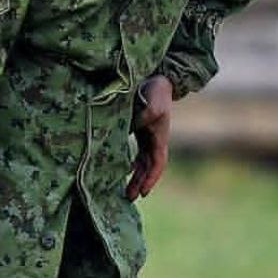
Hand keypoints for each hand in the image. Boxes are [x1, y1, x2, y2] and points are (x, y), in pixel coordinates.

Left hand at [126, 75, 172, 200]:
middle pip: (148, 167)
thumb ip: (143, 118)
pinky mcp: (136, 131)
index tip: (143, 192)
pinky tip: (117, 171)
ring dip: (134, 177)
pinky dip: (127, 164)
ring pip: (141, 163)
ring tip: (124, 192)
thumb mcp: (152, 104)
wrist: (155, 79)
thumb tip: (130, 130)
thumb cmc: (155, 92)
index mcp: (160, 137)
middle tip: (129, 198)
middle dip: (140, 183)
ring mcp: (146, 137)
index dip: (151, 178)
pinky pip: (133, 152)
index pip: (158, 163)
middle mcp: (154, 140)